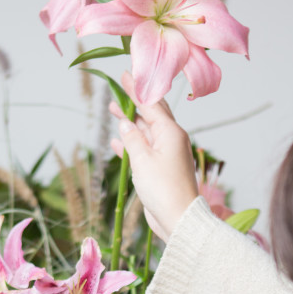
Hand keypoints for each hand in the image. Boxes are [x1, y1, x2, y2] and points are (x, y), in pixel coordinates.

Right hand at [110, 72, 198, 242]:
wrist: (178, 218)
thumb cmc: (164, 189)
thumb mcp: (143, 160)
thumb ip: (132, 139)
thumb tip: (126, 124)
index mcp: (171, 132)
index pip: (152, 104)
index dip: (137, 89)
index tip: (125, 74)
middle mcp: (171, 140)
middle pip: (150, 116)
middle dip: (133, 104)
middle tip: (117, 92)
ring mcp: (166, 155)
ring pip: (146, 133)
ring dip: (130, 124)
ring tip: (114, 112)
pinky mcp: (160, 170)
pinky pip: (144, 151)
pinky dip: (131, 145)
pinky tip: (117, 143)